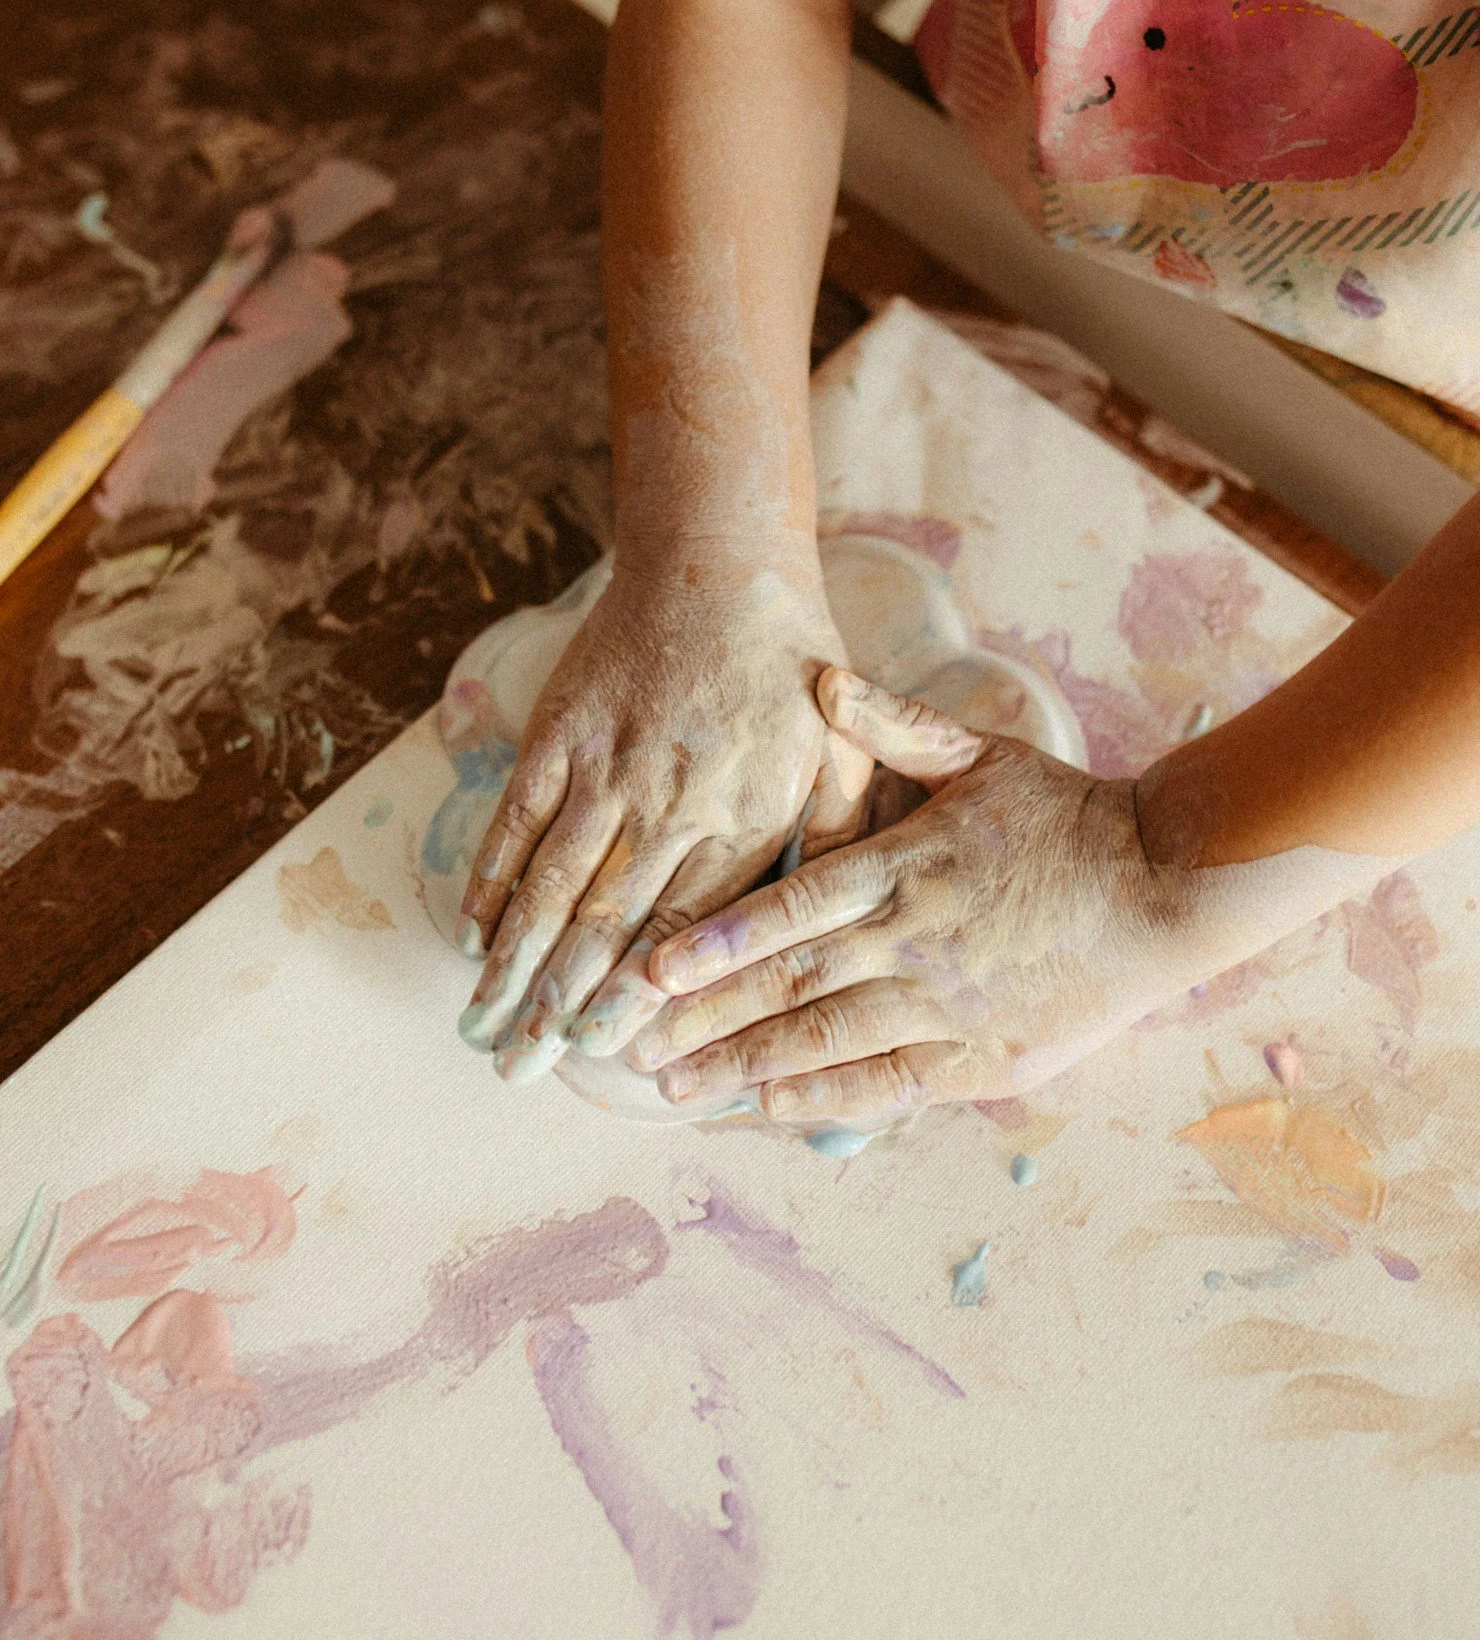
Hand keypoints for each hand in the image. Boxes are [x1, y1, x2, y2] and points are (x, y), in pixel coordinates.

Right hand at [456, 550, 870, 1079]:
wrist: (721, 565)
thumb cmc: (794, 673)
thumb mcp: (846, 755)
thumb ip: (835, 844)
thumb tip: (832, 936)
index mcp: (746, 814)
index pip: (685, 927)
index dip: (636, 994)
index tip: (600, 1055)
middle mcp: (673, 798)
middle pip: (604, 923)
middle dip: (556, 1007)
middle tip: (521, 1074)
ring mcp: (609, 765)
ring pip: (550, 883)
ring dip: (511, 964)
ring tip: (482, 1029)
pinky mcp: (562, 732)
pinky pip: (516, 821)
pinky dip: (490, 882)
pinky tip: (473, 939)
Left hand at [594, 669, 1178, 1123]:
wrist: (1163, 886)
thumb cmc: (1066, 815)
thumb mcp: (980, 754)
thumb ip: (892, 726)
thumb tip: (817, 677)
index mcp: (905, 864)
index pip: (790, 909)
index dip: (713, 940)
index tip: (650, 964)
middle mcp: (913, 938)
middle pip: (788, 983)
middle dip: (703, 1016)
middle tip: (626, 1038)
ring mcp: (946, 1003)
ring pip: (826, 1039)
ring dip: (743, 1065)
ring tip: (673, 1084)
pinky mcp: (982, 1056)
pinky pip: (888, 1081)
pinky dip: (825, 1096)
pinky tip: (768, 1105)